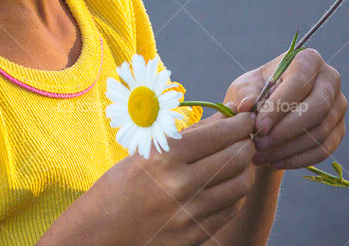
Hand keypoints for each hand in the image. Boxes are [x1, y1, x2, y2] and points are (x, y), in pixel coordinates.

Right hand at [87, 111, 257, 245]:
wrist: (101, 230)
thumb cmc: (122, 183)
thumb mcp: (149, 151)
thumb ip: (192, 134)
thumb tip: (229, 113)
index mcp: (166, 157)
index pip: (220, 134)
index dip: (241, 123)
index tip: (247, 118)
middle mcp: (180, 185)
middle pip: (236, 158)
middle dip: (247, 144)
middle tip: (246, 138)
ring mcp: (190, 214)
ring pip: (240, 185)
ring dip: (245, 169)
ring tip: (239, 161)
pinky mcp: (195, 235)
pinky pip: (230, 209)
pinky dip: (235, 193)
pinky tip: (226, 185)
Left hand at [224, 48, 346, 169]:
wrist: (269, 112)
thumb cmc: (256, 93)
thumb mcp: (244, 89)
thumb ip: (245, 95)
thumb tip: (247, 106)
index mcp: (307, 59)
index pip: (298, 82)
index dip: (279, 106)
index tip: (258, 126)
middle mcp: (330, 79)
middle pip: (317, 108)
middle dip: (285, 130)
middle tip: (258, 144)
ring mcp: (338, 105)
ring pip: (319, 132)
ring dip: (287, 148)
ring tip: (260, 155)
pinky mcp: (339, 129)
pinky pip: (323, 150)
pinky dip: (297, 159)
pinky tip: (273, 162)